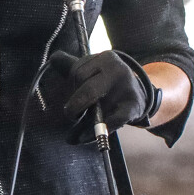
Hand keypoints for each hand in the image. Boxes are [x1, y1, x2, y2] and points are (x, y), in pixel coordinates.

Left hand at [40, 49, 161, 139]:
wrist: (140, 95)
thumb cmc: (108, 82)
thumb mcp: (93, 69)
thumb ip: (72, 65)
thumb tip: (52, 58)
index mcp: (105, 58)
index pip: (78, 71)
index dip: (71, 86)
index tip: (74, 94)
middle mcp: (117, 69)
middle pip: (85, 86)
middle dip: (75, 104)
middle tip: (71, 115)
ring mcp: (126, 88)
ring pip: (98, 105)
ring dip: (84, 122)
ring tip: (77, 134)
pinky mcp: (133, 106)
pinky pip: (113, 120)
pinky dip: (99, 130)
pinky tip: (88, 136)